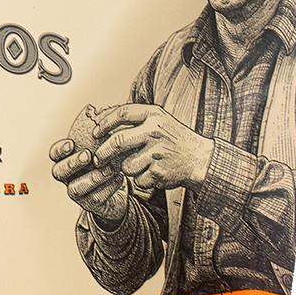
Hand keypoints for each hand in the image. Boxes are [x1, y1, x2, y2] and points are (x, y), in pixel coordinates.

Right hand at [49, 137, 128, 223]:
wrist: (121, 190)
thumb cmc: (109, 163)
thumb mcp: (105, 146)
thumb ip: (101, 132)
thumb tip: (104, 109)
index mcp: (68, 160)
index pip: (54, 154)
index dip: (59, 149)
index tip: (71, 143)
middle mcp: (68, 176)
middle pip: (58, 172)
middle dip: (72, 163)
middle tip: (87, 156)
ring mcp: (78, 192)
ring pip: (76, 188)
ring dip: (93, 177)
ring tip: (109, 168)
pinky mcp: (91, 204)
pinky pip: (95, 199)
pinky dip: (108, 188)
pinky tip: (119, 178)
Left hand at [93, 104, 213, 192]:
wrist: (200, 159)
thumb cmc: (173, 140)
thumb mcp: (158, 121)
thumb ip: (134, 119)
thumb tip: (100, 117)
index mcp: (154, 115)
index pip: (121, 113)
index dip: (104, 123)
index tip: (94, 132)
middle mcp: (155, 131)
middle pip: (117, 141)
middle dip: (103, 153)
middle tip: (97, 159)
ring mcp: (158, 152)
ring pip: (125, 165)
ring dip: (127, 169)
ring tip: (143, 165)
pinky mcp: (159, 172)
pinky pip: (137, 180)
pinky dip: (141, 180)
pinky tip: (153, 173)